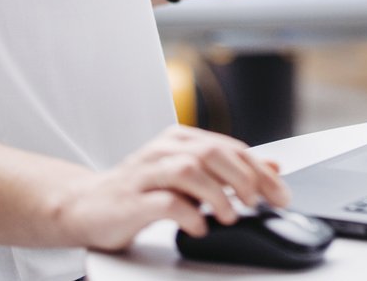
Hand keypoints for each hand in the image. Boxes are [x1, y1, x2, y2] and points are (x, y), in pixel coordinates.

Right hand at [56, 124, 289, 248]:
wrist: (85, 205)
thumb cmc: (140, 191)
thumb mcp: (188, 175)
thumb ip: (227, 170)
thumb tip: (272, 166)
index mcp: (180, 139)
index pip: (230, 147)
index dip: (260, 169)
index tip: (280, 193)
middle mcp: (163, 150)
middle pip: (213, 153)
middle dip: (244, 178)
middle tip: (257, 203)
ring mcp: (146, 173)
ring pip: (190, 171)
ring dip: (218, 195)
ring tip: (230, 216)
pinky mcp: (132, 200)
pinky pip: (166, 202)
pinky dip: (189, 215)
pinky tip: (199, 227)